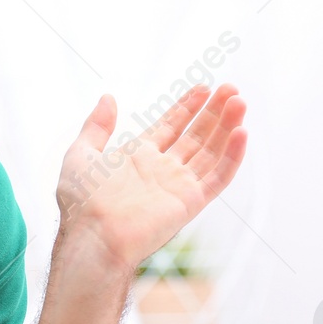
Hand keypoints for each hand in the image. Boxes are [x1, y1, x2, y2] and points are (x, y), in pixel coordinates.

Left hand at [54, 83, 247, 273]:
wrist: (93, 236)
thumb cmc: (81, 201)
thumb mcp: (80, 154)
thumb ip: (96, 126)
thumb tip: (108, 97)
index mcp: (138, 157)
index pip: (171, 125)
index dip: (188, 106)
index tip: (204, 87)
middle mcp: (162, 169)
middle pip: (196, 135)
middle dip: (214, 112)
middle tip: (231, 88)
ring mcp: (178, 185)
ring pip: (211, 151)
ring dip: (227, 127)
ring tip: (240, 101)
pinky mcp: (191, 201)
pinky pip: (218, 177)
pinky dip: (232, 156)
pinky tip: (242, 133)